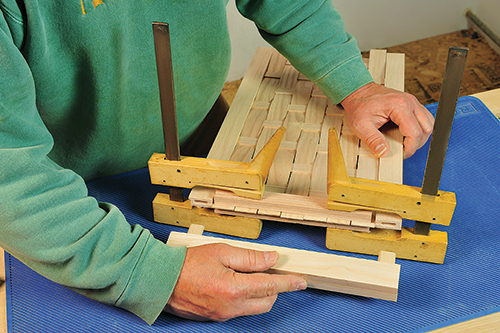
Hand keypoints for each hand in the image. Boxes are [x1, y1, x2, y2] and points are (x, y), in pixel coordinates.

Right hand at [164, 243, 306, 320]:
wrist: (161, 281)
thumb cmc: (188, 264)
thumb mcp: (221, 252)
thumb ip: (250, 257)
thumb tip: (271, 259)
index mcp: (235, 289)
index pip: (271, 286)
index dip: (288, 283)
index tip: (301, 282)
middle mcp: (232, 307)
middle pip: (266, 301)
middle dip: (274, 288)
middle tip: (269, 271)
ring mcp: (224, 315)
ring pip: (254, 307)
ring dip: (259, 293)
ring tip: (250, 275)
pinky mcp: (216, 317)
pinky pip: (240, 310)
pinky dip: (245, 298)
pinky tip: (236, 284)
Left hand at [341, 82, 433, 158]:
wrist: (358, 92)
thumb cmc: (359, 104)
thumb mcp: (361, 125)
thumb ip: (373, 140)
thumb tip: (384, 152)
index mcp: (399, 105)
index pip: (415, 132)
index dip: (410, 147)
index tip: (402, 154)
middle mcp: (409, 102)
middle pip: (426, 129)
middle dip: (416, 144)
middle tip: (403, 150)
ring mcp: (412, 102)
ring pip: (428, 124)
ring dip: (420, 137)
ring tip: (405, 143)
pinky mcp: (411, 104)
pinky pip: (424, 119)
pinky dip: (419, 129)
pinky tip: (406, 135)